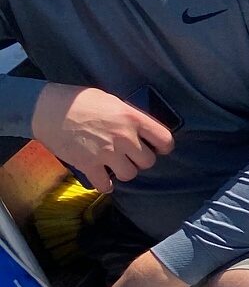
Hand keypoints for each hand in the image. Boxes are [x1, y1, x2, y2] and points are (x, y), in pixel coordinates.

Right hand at [31, 85, 174, 192]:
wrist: (46, 109)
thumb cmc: (79, 101)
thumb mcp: (112, 102)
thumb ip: (130, 117)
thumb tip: (143, 131)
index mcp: (132, 118)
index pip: (165, 139)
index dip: (163, 147)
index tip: (158, 148)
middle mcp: (124, 137)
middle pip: (148, 161)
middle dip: (140, 160)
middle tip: (130, 155)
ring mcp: (106, 152)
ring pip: (130, 174)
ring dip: (124, 172)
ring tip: (115, 165)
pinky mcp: (89, 165)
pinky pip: (106, 185)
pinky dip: (105, 184)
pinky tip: (102, 178)